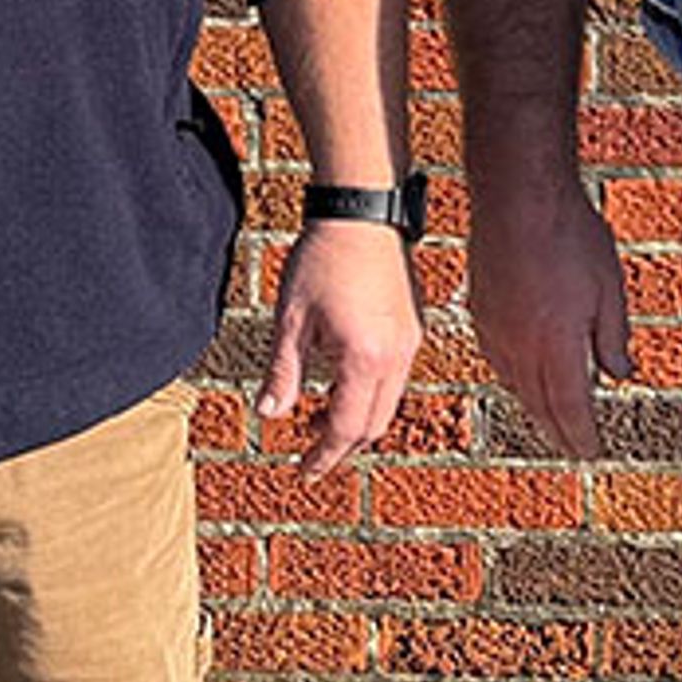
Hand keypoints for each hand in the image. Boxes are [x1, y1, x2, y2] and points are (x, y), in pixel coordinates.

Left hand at [256, 219, 423, 478]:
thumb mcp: (292, 319)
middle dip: (343, 445)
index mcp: (365, 359)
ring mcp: (410, 341)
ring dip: (358, 419)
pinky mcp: (413, 326)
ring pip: (389, 402)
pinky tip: (344, 382)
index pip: (347, 428)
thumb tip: (268, 416)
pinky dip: (371, 394)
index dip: (323, 455)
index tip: (304, 472)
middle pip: (374, 424)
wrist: (364, 210)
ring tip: (321, 419)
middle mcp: (397, 356)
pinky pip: (396, 377)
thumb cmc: (324, 258)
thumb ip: (283, 372)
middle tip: (311, 454)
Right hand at [464, 182, 631, 458]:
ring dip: (535, 407)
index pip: (570, 409)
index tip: (591, 452)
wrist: (517, 195)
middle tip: (572, 447)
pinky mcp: (480, 310)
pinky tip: (522, 374)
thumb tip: (619, 374)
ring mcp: (495, 329)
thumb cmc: (568, 233)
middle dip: (558, 431)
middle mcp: (521, 347)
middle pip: (540, 404)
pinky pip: (497, 359)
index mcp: (557, 346)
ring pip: (515, 385)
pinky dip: (514, 377)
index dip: (581, 436)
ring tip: (551, 419)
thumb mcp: (608, 286)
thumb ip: (613, 336)